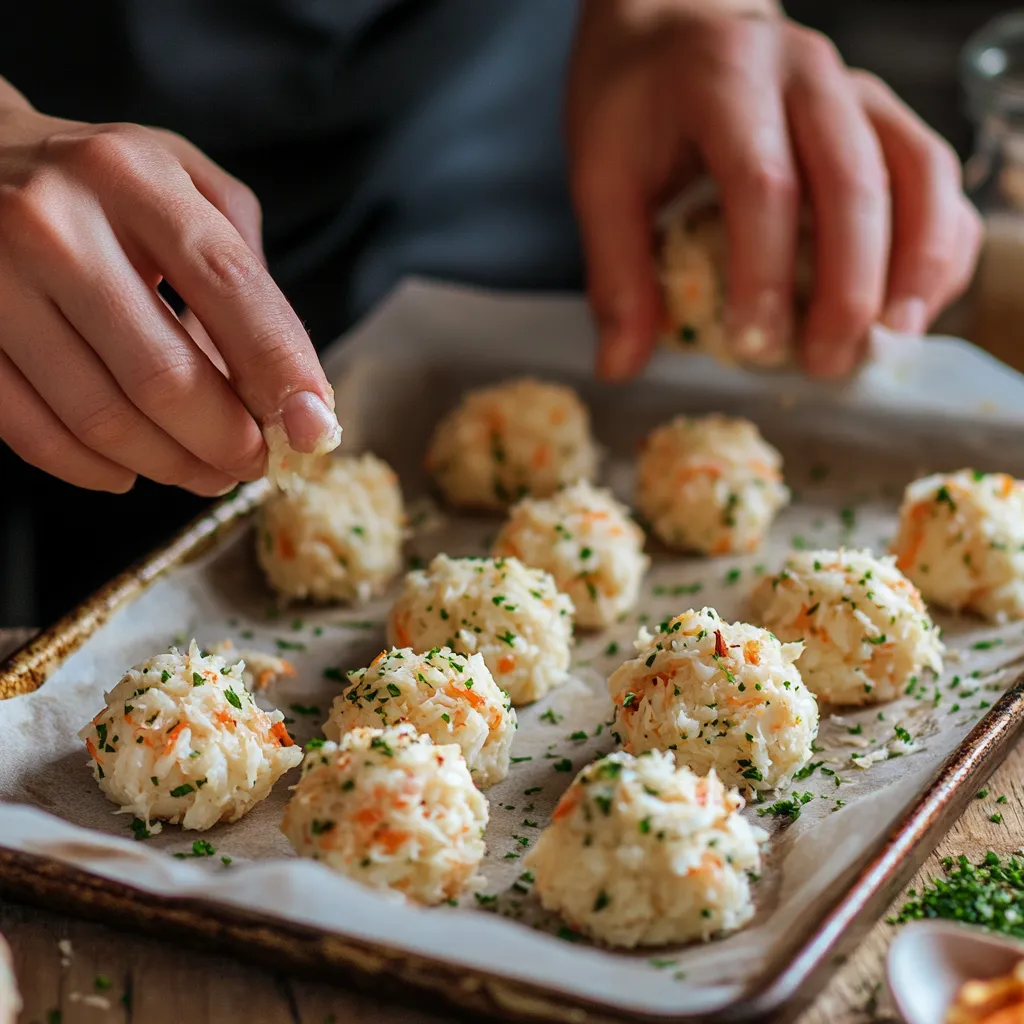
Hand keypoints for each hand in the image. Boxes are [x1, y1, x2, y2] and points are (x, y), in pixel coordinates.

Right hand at [0, 86, 336, 493]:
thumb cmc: (99, 184)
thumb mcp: (183, 183)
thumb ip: (244, 270)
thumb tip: (286, 386)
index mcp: (134, 180)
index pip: (232, 292)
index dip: (284, 373)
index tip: (314, 429)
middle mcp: (55, 225)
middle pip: (165, 377)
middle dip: (227, 442)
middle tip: (254, 461)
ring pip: (103, 419)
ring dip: (171, 465)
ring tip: (204, 470)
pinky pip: (34, 434)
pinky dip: (95, 468)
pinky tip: (128, 469)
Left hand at [567, 0, 983, 378]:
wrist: (674, 23)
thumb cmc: (635, 103)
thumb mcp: (600, 176)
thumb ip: (615, 270)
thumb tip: (620, 366)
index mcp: (725, 77)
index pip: (762, 180)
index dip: (765, 272)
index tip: (754, 347)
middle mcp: (806, 73)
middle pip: (852, 180)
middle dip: (846, 286)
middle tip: (823, 363)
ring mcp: (857, 89)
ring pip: (916, 171)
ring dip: (914, 265)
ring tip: (889, 340)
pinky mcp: (884, 115)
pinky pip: (934, 176)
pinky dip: (938, 243)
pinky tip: (912, 305)